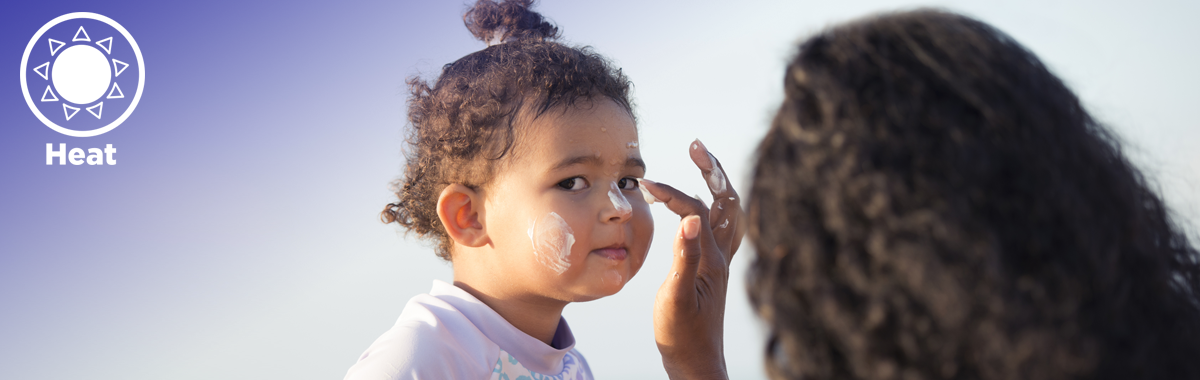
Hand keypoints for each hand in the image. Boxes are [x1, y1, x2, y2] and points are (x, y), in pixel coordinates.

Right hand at [643, 139, 742, 379]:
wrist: (695, 363)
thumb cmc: (681, 335)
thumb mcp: (676, 297)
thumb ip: (684, 257)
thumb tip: (691, 217)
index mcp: (712, 260)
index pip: (696, 211)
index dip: (673, 193)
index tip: (647, 184)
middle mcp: (722, 257)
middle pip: (727, 201)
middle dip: (714, 170)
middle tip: (696, 145)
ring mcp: (720, 263)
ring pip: (729, 213)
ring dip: (718, 184)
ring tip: (702, 162)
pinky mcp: (713, 270)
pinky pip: (722, 228)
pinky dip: (714, 207)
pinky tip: (699, 206)